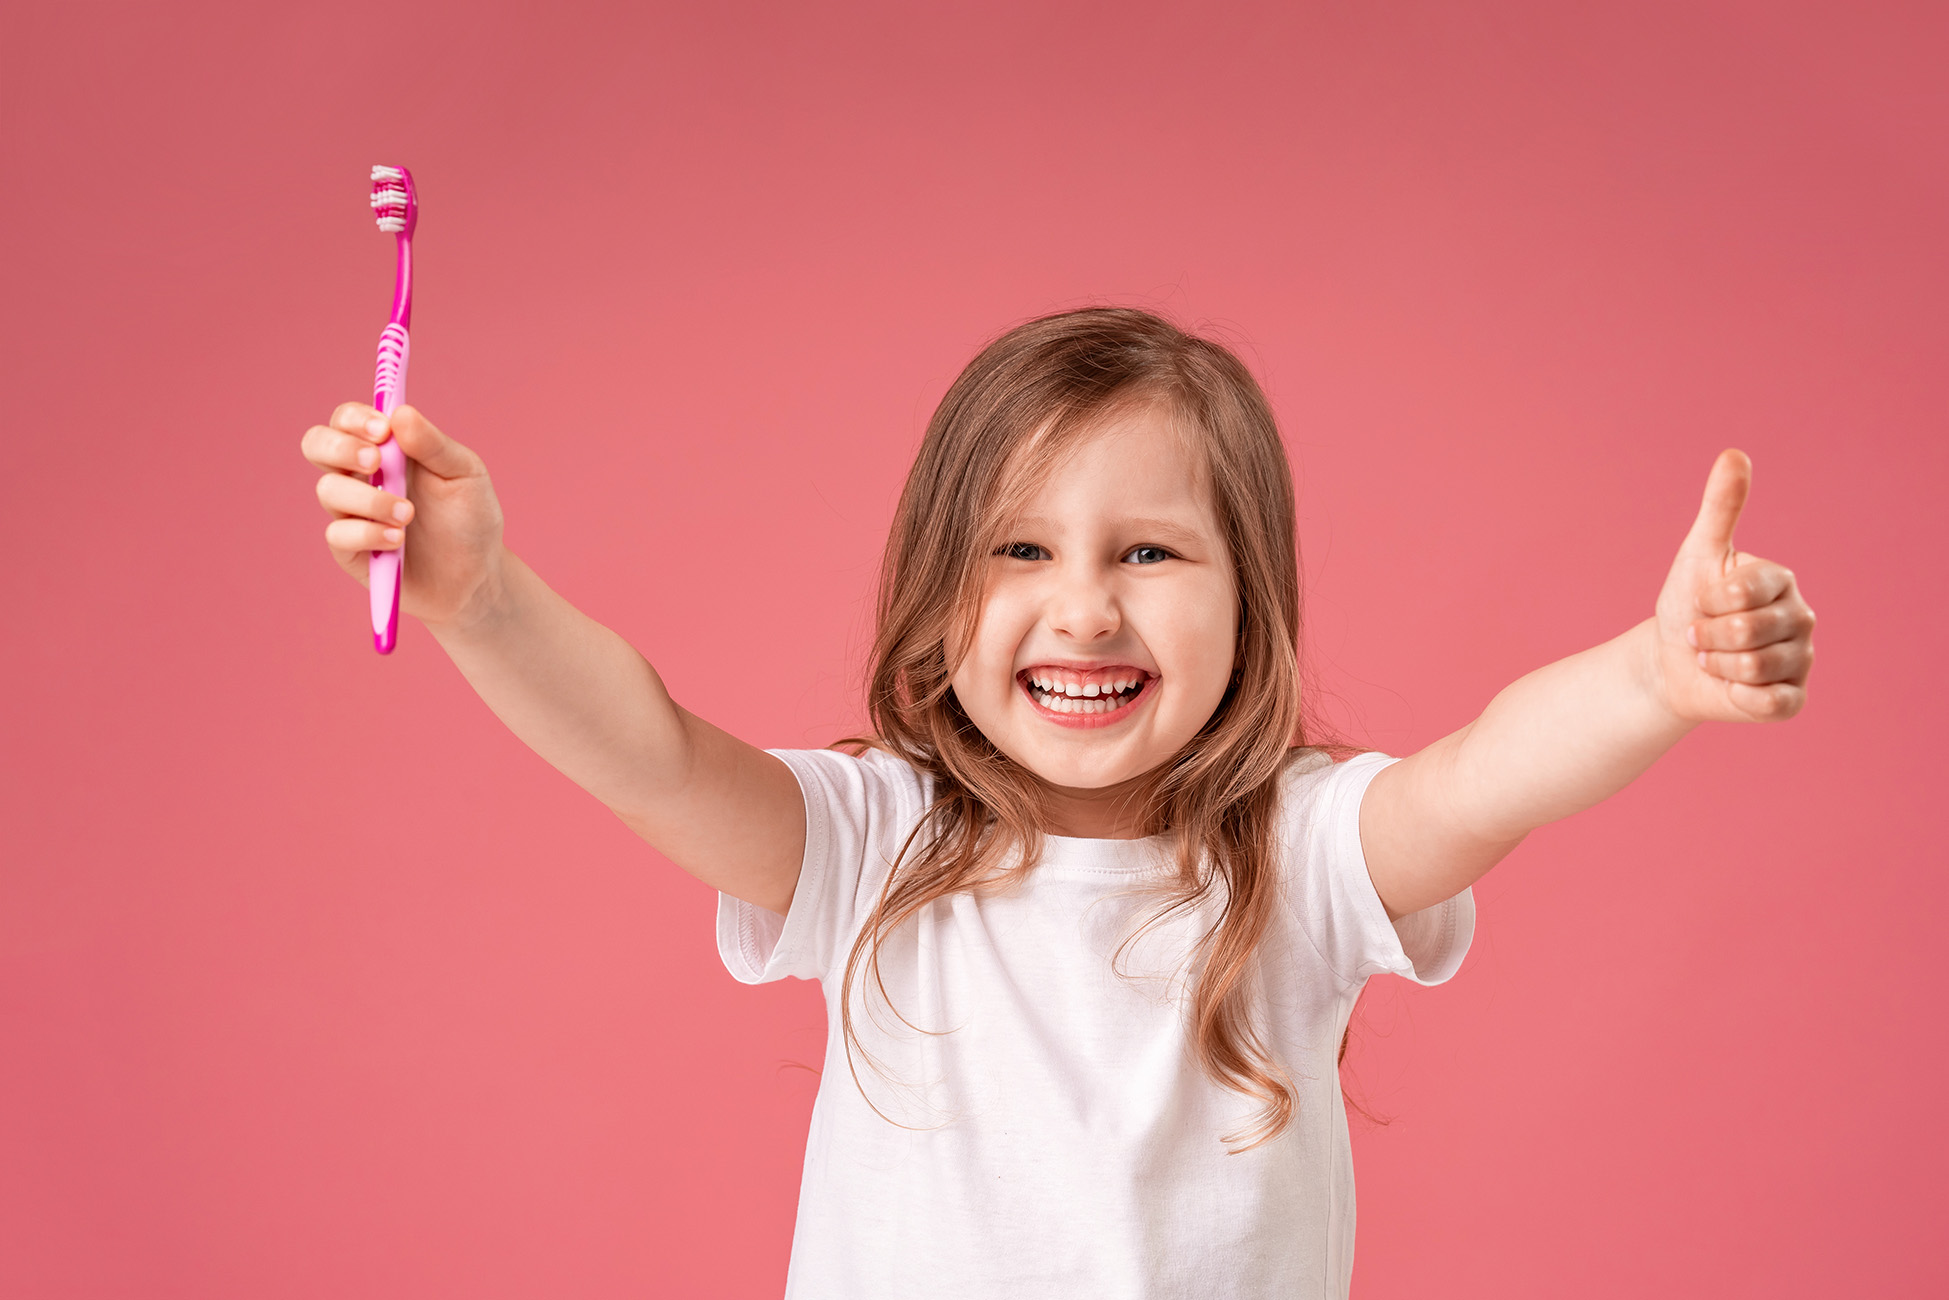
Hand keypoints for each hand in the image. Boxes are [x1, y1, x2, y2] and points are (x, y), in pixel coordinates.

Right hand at [300, 403, 506, 632]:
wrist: (478, 576)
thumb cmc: (471, 518)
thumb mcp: (465, 473)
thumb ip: (433, 443)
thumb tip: (399, 412)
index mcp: (386, 449)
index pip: (348, 419)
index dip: (356, 418)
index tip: (383, 430)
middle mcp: (361, 476)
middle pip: (317, 445)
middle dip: (339, 447)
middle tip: (376, 461)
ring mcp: (352, 513)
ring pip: (328, 491)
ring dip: (369, 500)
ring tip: (408, 515)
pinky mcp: (350, 551)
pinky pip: (337, 535)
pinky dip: (367, 534)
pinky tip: (398, 541)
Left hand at [1651, 450, 1814, 722]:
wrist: (1671, 662)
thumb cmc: (1687, 603)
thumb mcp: (1697, 554)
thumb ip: (1720, 507)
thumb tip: (1734, 454)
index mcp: (1780, 580)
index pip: (1741, 591)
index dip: (1706, 601)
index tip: (1699, 602)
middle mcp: (1800, 617)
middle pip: (1744, 632)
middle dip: (1704, 636)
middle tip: (1700, 635)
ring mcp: (1801, 659)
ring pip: (1752, 668)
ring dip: (1715, 665)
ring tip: (1713, 658)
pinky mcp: (1793, 699)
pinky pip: (1767, 703)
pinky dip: (1736, 696)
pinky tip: (1730, 686)